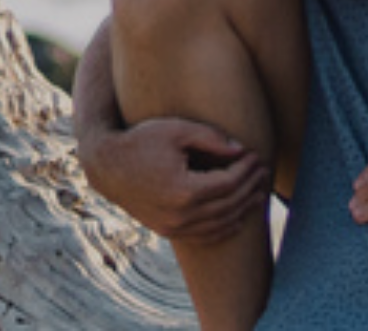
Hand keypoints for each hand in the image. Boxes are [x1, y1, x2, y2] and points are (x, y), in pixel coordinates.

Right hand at [77, 116, 267, 243]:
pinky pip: (204, 236)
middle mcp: (180, 215)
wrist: (106, 166)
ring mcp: (173, 227)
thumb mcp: (176, 130)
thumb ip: (210, 138)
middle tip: (262, 172)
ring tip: (257, 193)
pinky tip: (237, 217)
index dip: (246, 169)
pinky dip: (224, 228)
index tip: (254, 155)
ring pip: (220, 224)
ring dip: (242, 209)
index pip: (229, 183)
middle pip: (229, 205)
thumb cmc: (140, 141)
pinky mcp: (167, 231)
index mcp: (184, 190)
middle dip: (249, 187)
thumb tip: (240, 149)